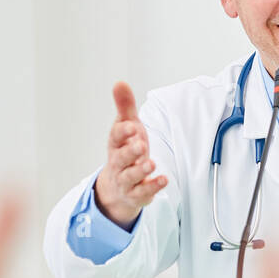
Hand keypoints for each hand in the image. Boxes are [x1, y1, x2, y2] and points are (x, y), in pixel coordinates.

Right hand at [93, 82, 167, 229]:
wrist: (118, 186)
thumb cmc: (126, 152)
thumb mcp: (127, 128)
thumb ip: (125, 107)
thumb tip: (120, 83)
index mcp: (116, 145)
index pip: (115, 137)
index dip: (122, 132)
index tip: (131, 126)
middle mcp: (118, 163)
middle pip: (121, 158)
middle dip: (130, 152)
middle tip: (141, 144)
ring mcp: (126, 180)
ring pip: (130, 177)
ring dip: (141, 170)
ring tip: (152, 163)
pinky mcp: (137, 194)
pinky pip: (143, 192)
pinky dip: (152, 186)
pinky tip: (163, 179)